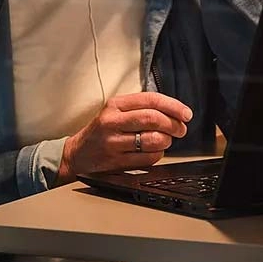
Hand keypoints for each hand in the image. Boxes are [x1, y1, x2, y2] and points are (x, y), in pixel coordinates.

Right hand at [55, 92, 191, 185]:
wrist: (77, 154)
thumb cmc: (101, 130)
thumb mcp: (116, 111)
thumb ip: (140, 107)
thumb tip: (174, 111)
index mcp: (115, 104)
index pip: (150, 100)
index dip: (173, 106)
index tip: (186, 113)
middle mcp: (113, 121)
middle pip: (153, 119)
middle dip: (173, 124)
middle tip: (181, 129)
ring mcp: (113, 142)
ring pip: (152, 140)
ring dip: (167, 140)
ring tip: (166, 139)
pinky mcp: (116, 161)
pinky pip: (148, 158)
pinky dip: (158, 154)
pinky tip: (155, 151)